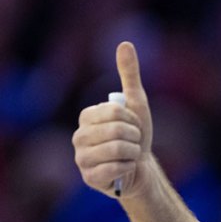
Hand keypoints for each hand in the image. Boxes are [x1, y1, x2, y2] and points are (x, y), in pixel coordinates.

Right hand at [72, 41, 154, 197]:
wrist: (141, 168)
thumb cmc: (136, 135)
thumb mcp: (136, 103)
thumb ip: (129, 74)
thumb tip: (125, 43)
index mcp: (86, 117)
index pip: (114, 111)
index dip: (132, 119)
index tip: (133, 125)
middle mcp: (78, 137)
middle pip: (117, 131)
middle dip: (135, 137)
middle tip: (133, 142)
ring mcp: (81, 159)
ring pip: (117, 150)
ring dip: (133, 152)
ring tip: (129, 155)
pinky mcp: (88, 178)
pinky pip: (115, 169)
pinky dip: (129, 168)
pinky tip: (125, 169)